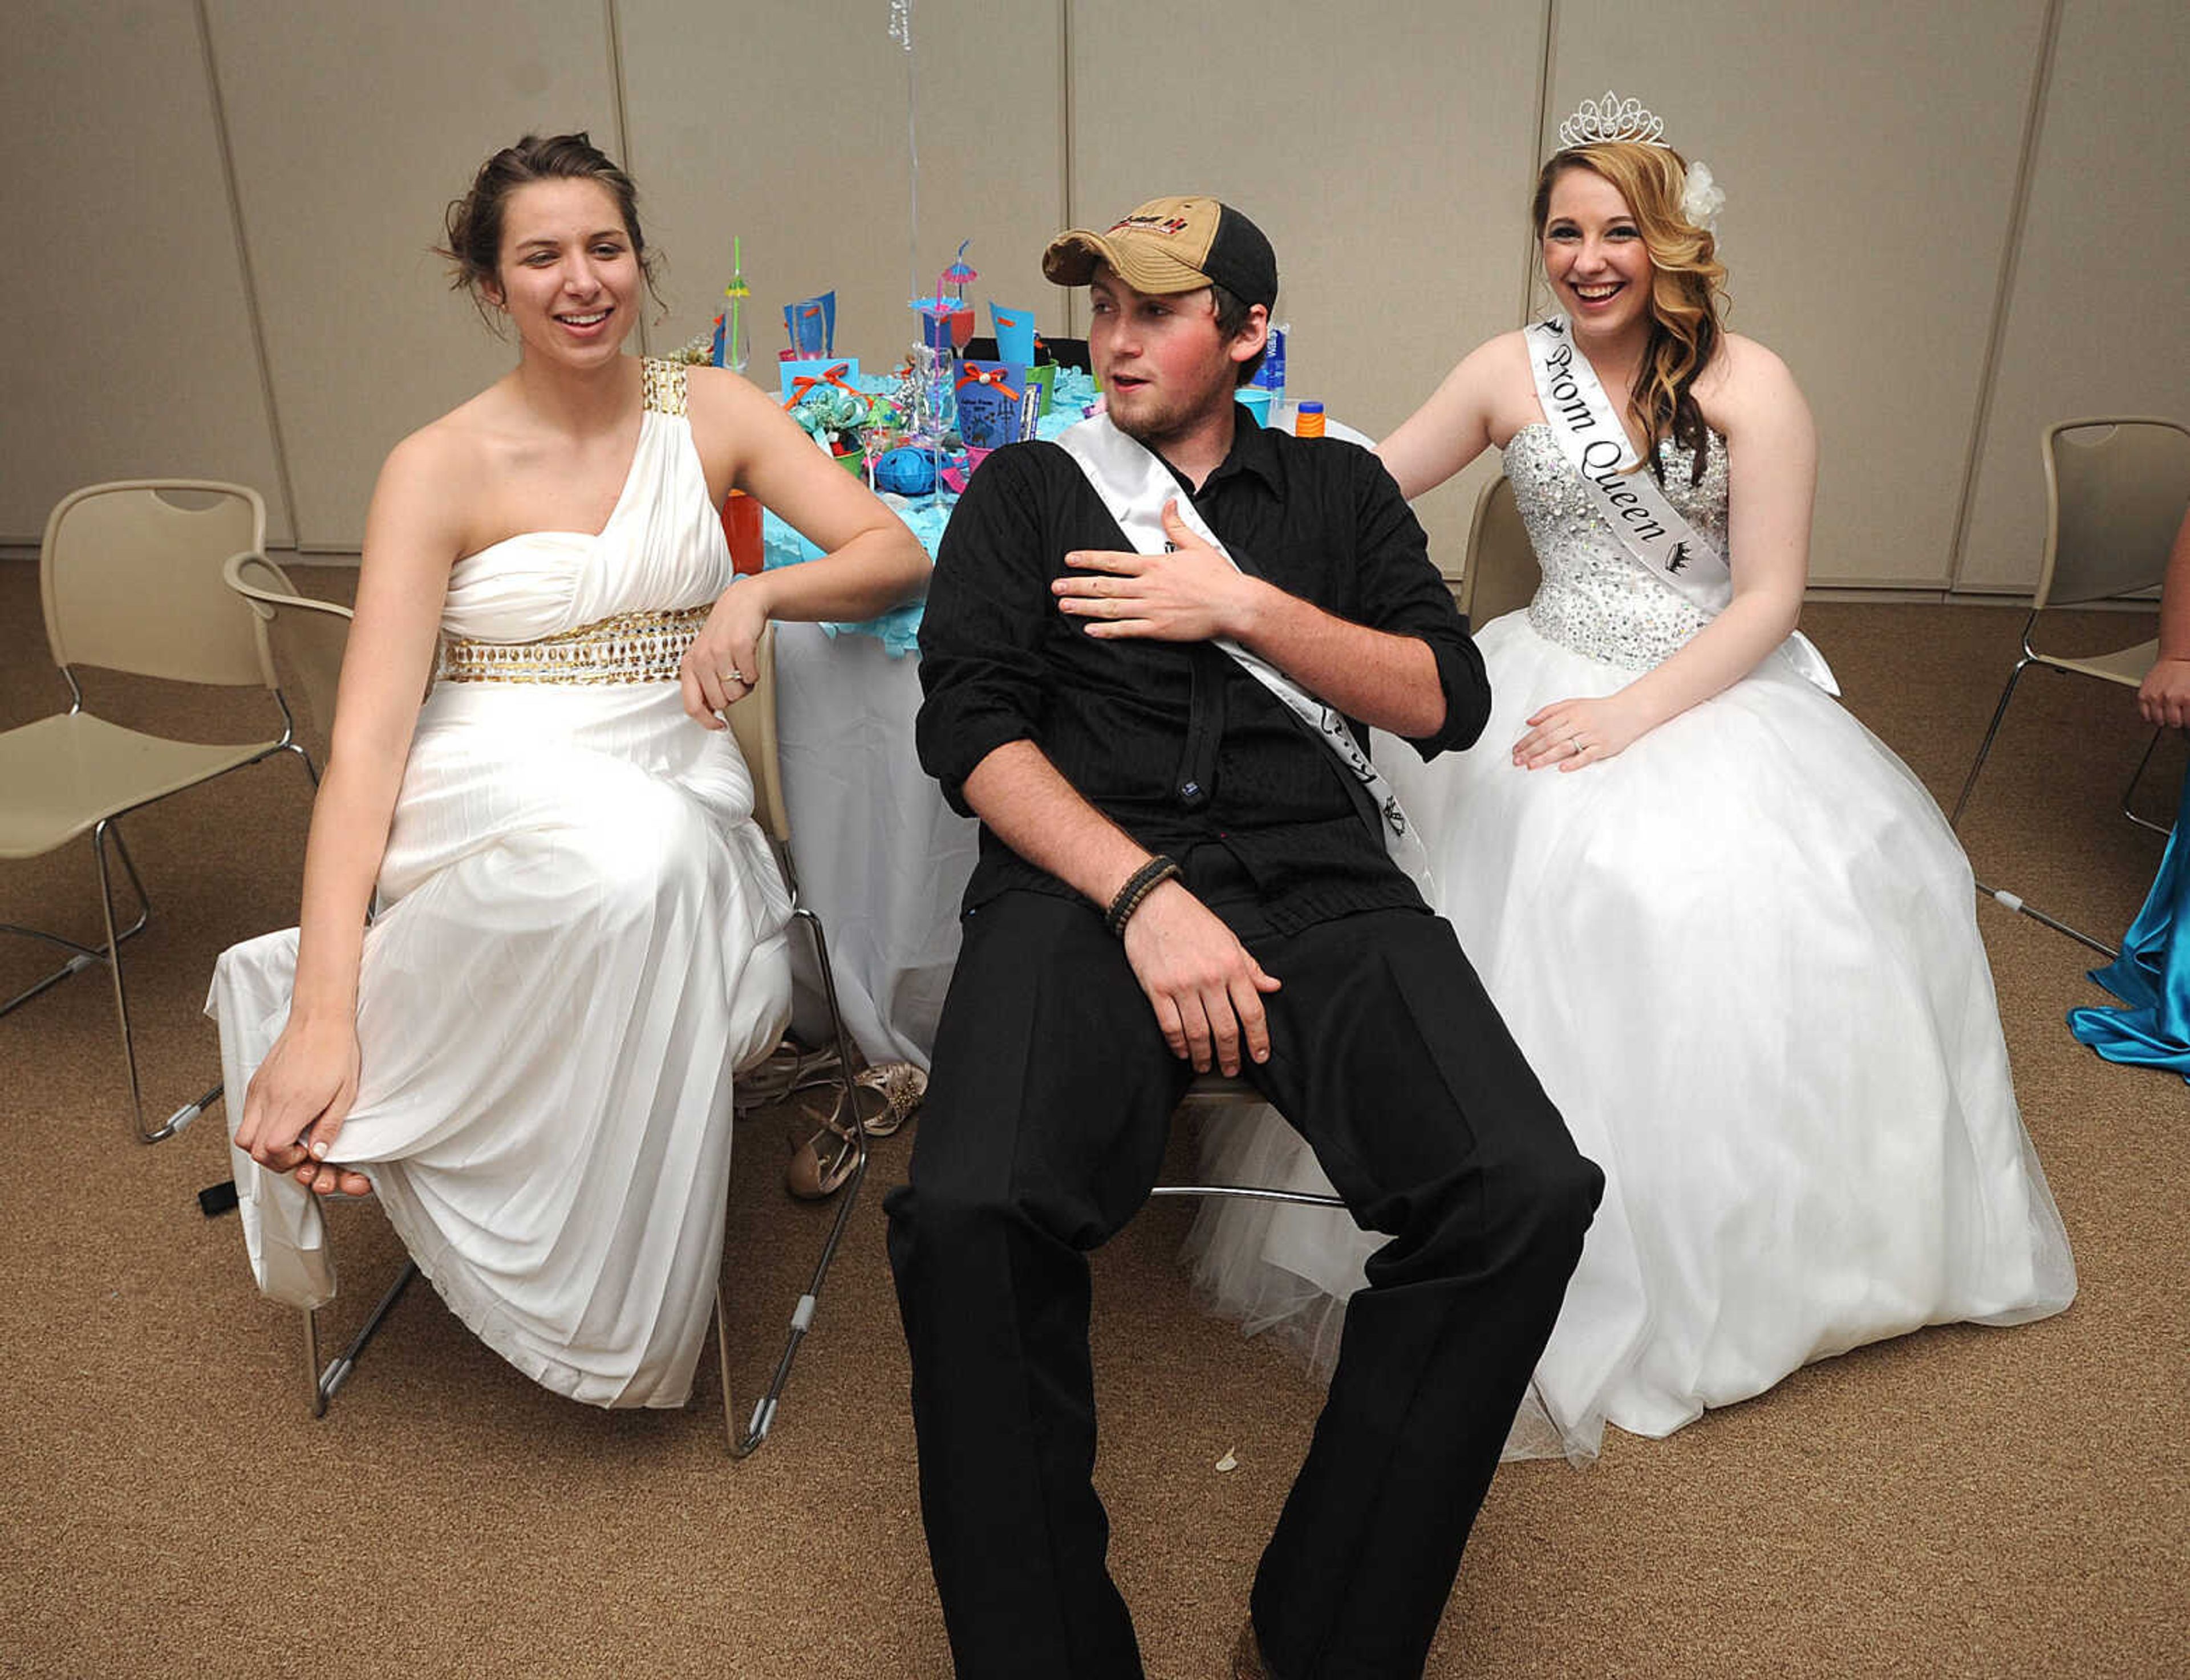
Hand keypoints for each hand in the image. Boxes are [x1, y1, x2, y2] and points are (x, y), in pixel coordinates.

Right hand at [234, 1014, 371, 1197]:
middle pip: (251, 1148)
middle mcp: (269, 1098)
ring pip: (243, 1134)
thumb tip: (318, 1152)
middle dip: (272, 1158)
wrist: (320, 1018)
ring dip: (262, 1144)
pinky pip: (246, 1114)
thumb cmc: (335, 1049)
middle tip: (295, 1150)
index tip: (305, 1152)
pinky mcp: (256, 1082)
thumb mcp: (345, 1094)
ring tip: (288, 1137)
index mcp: (293, 1103)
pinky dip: (259, 1126)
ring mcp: (259, 1090)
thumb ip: (329, 1127)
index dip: (286, 1160)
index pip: (270, 1149)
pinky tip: (281, 1118)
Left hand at [680, 579, 770, 728]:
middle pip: (721, 702)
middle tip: (736, 680)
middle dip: (733, 696)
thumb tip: (709, 712)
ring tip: (742, 668)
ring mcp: (720, 652)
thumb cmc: (724, 633)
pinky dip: (755, 674)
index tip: (719, 726)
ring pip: (737, 692)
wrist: (742, 603)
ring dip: (745, 685)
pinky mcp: (739, 646)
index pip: (692, 705)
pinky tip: (750, 661)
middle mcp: (702, 659)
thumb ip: (703, 682)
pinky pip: (751, 677)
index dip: (707, 721)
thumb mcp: (705, 656)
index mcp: (690, 665)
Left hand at [1053, 502, 1259, 642]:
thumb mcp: (1197, 544)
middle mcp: (1148, 586)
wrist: (1235, 604)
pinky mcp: (1159, 629)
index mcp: (1155, 564)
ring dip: (1085, 607)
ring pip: (1111, 607)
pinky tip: (1090, 630)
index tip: (1070, 559)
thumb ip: (1176, 525)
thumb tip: (1168, 504)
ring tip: (1064, 606)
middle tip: (1056, 587)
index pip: (1113, 560)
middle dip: (1077, 585)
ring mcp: (1152, 609)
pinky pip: (1127, 630)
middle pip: (1105, 585)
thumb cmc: (1218, 577)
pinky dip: (1107, 630)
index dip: (1089, 559)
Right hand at [1120, 880, 1281, 1074]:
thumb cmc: (1192, 920)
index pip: (1252, 1011)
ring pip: (1198, 1033)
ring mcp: (1181, 985)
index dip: (1258, 1039)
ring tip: (1206, 1066)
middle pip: (1226, 1029)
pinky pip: (1170, 1026)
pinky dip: (1178, 1044)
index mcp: (1231, 965)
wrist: (1152, 903)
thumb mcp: (1229, 939)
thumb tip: (1272, 986)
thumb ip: (1250, 967)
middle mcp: (1209, 977)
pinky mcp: (1156, 989)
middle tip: (1231, 1069)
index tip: (1260, 1056)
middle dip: (1231, 1055)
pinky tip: (1183, 1051)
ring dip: (1204, 1056)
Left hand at [1513, 692, 1649, 772]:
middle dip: (1531, 750)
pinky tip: (1562, 767)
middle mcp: (1579, 723)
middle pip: (1550, 738)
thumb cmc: (1600, 709)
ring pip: (1564, 747)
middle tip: (1518, 760)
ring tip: (1532, 765)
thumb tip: (1530, 721)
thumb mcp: (1573, 703)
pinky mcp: (1603, 746)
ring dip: (1546, 757)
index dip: (1528, 739)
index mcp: (1570, 713)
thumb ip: (1550, 711)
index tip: (1516, 749)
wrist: (1630, 710)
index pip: (1543, 728)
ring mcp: (1591, 735)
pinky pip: (1587, 755)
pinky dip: (1574, 762)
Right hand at [2140, 657, 2189, 728]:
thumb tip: (2188, 718)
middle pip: (2173, 723)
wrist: (2176, 658)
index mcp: (2187, 698)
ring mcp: (2155, 697)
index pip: (2188, 722)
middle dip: (2177, 721)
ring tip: (2167, 714)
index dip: (2188, 721)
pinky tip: (2156, 711)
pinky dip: (2150, 715)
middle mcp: (2170, 698)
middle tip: (2178, 717)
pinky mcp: (2143, 695)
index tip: (2186, 719)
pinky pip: (2144, 714)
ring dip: (2163, 719)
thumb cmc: (2188, 673)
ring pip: (2158, 720)